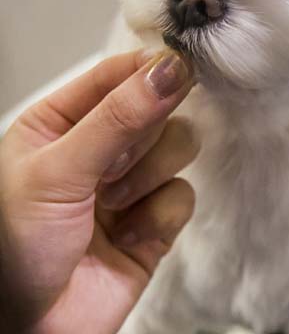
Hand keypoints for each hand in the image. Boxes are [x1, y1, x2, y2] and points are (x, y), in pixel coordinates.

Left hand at [0, 50, 198, 332]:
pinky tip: (128, 235)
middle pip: (157, 109)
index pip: (116, 75)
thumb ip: (117, 118)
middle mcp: (96, 149)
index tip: (181, 69)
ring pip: (177, 148)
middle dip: (143, 139)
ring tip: (113, 206)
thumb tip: (168, 69)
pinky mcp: (153, 222)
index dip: (150, 70)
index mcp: (57, 123)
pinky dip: (160, 215)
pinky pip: (183, 195)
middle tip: (112, 168)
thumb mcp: (57, 172)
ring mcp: (128, 185)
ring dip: (150, 177)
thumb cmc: (13, 252)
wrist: (30, 332)